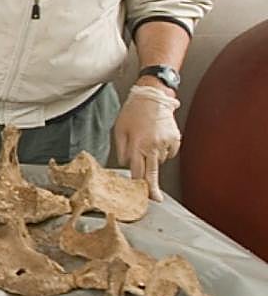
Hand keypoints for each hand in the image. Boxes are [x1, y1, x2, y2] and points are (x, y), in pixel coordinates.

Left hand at [113, 84, 179, 201]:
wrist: (152, 96)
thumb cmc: (133, 111)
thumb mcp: (119, 129)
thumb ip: (121, 149)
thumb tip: (125, 163)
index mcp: (137, 145)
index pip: (137, 171)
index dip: (138, 183)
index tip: (140, 194)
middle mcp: (153, 146)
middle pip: (152, 173)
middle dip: (153, 188)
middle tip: (157, 199)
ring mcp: (166, 143)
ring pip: (159, 160)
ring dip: (153, 158)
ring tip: (147, 142)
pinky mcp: (175, 139)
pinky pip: (169, 153)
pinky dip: (163, 150)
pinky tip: (157, 139)